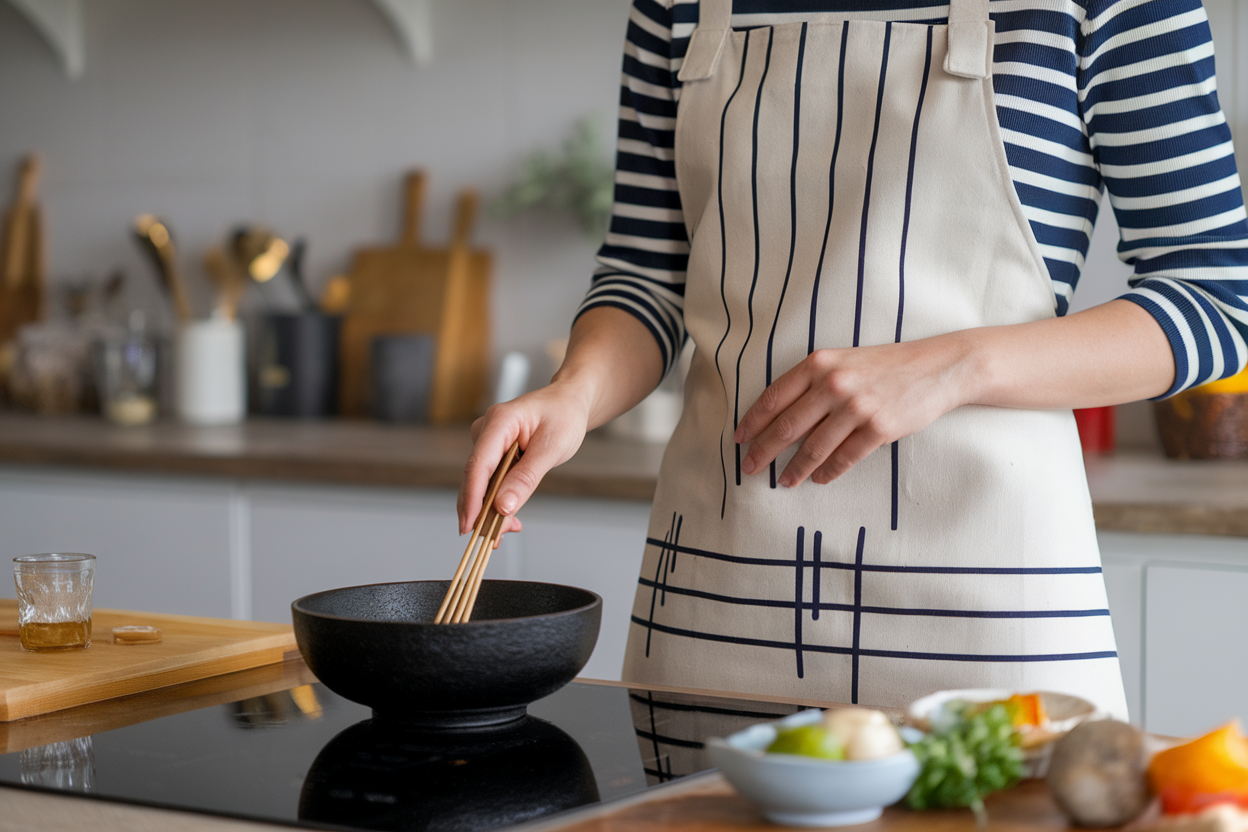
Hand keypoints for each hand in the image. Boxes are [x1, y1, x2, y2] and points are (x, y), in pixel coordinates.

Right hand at [457, 381, 592, 538]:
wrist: (569, 403)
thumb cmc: (564, 416)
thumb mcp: (552, 448)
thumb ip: (526, 478)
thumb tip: (503, 506)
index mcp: (499, 421)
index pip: (478, 465)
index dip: (472, 498)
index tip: (470, 525)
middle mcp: (486, 431)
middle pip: (475, 478)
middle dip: (481, 511)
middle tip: (493, 539)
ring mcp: (487, 442)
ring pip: (480, 483)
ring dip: (490, 509)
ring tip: (508, 530)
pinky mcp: (492, 454)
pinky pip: (489, 481)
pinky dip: (497, 500)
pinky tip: (508, 518)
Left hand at [734, 334, 977, 486]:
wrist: (937, 367)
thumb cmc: (884, 366)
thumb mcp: (843, 362)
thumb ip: (812, 383)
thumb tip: (778, 419)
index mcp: (819, 364)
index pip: (773, 397)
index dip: (752, 421)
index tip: (738, 439)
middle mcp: (834, 383)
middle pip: (787, 426)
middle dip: (763, 451)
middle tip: (748, 468)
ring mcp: (857, 407)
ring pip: (813, 447)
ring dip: (794, 470)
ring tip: (783, 482)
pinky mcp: (879, 428)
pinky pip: (844, 458)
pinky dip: (828, 472)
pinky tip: (819, 479)